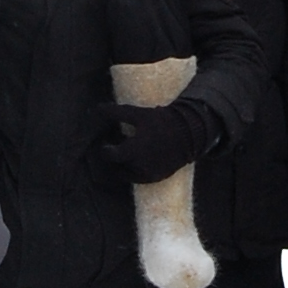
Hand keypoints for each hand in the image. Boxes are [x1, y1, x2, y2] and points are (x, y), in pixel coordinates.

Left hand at [95, 99, 213, 183]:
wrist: (190, 133)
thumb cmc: (162, 121)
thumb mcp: (138, 114)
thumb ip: (116, 113)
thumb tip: (96, 109)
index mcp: (133, 151)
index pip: (110, 156)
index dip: (106, 149)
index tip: (106, 143)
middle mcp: (139, 166)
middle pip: (116, 167)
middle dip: (113, 159)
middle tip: (115, 148)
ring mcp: (148, 175)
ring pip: (126, 174)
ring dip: (122, 166)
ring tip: (126, 153)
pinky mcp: (156, 178)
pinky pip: (138, 178)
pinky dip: (134, 171)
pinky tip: (137, 159)